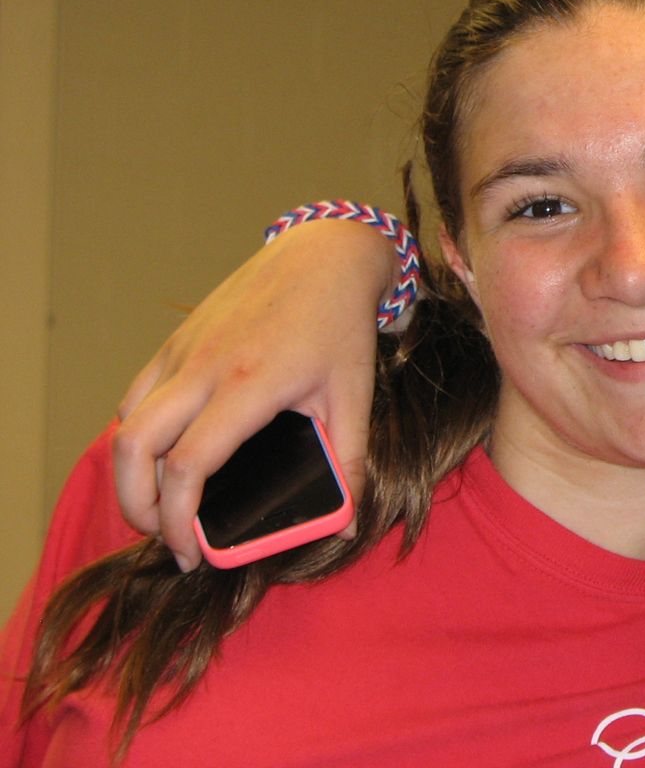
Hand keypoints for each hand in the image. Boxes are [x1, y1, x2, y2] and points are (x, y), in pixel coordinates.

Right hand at [114, 220, 396, 569]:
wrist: (323, 256)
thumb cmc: (340, 326)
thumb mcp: (355, 395)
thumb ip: (349, 461)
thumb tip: (345, 523)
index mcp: (250, 384)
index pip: (189, 464)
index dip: (179, 520)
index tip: (192, 553)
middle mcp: (204, 366)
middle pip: (134, 448)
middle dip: (137, 506)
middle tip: (165, 537)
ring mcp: (182, 350)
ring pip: (125, 423)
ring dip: (130, 473)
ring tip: (160, 505)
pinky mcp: (175, 340)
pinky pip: (135, 396)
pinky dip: (136, 435)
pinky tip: (164, 456)